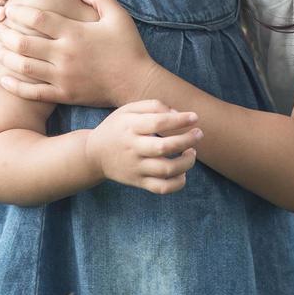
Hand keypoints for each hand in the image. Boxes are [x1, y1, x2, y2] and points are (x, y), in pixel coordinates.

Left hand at [0, 0, 159, 107]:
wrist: (136, 83)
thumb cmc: (128, 47)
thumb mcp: (118, 15)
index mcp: (74, 33)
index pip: (38, 19)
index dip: (19, 12)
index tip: (10, 8)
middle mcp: (64, 55)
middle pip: (24, 43)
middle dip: (5, 34)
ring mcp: (62, 77)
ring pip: (24, 67)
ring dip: (5, 57)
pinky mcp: (63, 94)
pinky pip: (33, 92)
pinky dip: (15, 86)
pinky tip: (3, 79)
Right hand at [86, 101, 201, 194]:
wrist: (94, 155)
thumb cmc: (117, 128)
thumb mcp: (128, 110)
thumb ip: (152, 106)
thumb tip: (178, 114)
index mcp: (130, 127)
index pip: (158, 122)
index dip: (179, 120)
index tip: (194, 117)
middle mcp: (133, 148)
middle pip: (164, 147)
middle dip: (187, 140)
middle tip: (199, 134)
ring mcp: (136, 168)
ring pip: (166, 170)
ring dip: (186, 162)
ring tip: (192, 152)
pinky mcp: (138, 182)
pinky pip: (162, 188)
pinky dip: (178, 183)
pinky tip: (183, 172)